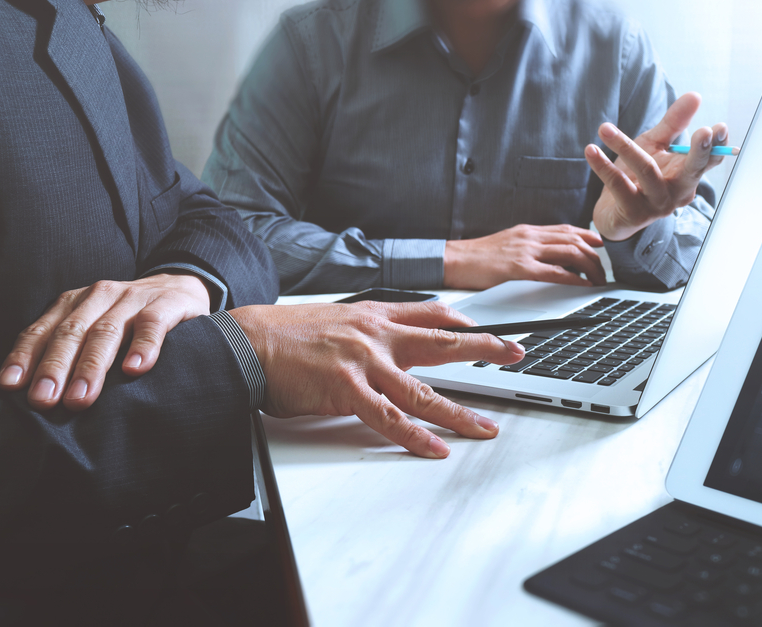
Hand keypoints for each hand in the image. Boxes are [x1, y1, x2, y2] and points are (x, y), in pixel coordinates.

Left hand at [0, 273, 210, 410]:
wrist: (183, 286)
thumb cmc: (132, 319)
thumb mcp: (94, 325)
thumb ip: (69, 349)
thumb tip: (34, 393)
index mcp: (75, 303)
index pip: (43, 330)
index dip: (25, 356)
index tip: (10, 386)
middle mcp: (100, 296)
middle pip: (72, 332)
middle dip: (54, 367)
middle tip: (43, 399)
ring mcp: (133, 299)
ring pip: (107, 331)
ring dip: (91, 366)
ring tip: (80, 398)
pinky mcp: (167, 303)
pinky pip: (152, 324)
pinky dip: (143, 345)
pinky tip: (135, 368)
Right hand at [228, 301, 524, 458]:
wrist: (247, 341)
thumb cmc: (285, 334)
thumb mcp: (335, 318)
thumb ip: (366, 330)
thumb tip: (387, 344)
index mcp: (374, 315)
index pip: (430, 313)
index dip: (462, 321)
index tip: (484, 327)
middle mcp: (376, 334)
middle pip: (442, 342)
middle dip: (483, 348)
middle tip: (514, 352)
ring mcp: (364, 361)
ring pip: (423, 390)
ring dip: (460, 412)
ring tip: (486, 427)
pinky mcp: (346, 388)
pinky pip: (389, 418)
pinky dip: (416, 436)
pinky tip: (436, 448)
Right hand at [443, 224, 605, 289]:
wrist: (453, 260)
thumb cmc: (476, 257)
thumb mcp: (506, 245)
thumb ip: (527, 248)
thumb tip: (546, 258)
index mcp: (527, 231)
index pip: (566, 229)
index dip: (588, 237)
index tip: (600, 247)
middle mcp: (530, 237)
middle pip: (574, 239)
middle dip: (595, 255)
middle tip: (602, 271)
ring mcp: (525, 251)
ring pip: (570, 252)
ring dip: (589, 267)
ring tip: (597, 280)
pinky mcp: (519, 267)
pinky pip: (554, 271)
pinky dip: (573, 278)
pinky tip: (582, 284)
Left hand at [587, 92, 731, 240]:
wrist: (613, 214)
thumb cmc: (638, 176)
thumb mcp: (655, 146)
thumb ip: (673, 123)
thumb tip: (695, 95)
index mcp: (687, 175)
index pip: (709, 160)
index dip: (717, 145)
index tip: (719, 127)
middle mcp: (678, 193)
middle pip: (692, 170)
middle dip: (699, 151)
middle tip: (704, 130)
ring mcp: (658, 206)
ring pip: (647, 171)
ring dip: (624, 146)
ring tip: (604, 128)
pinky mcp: (634, 214)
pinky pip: (619, 185)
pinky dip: (603, 166)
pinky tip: (591, 150)